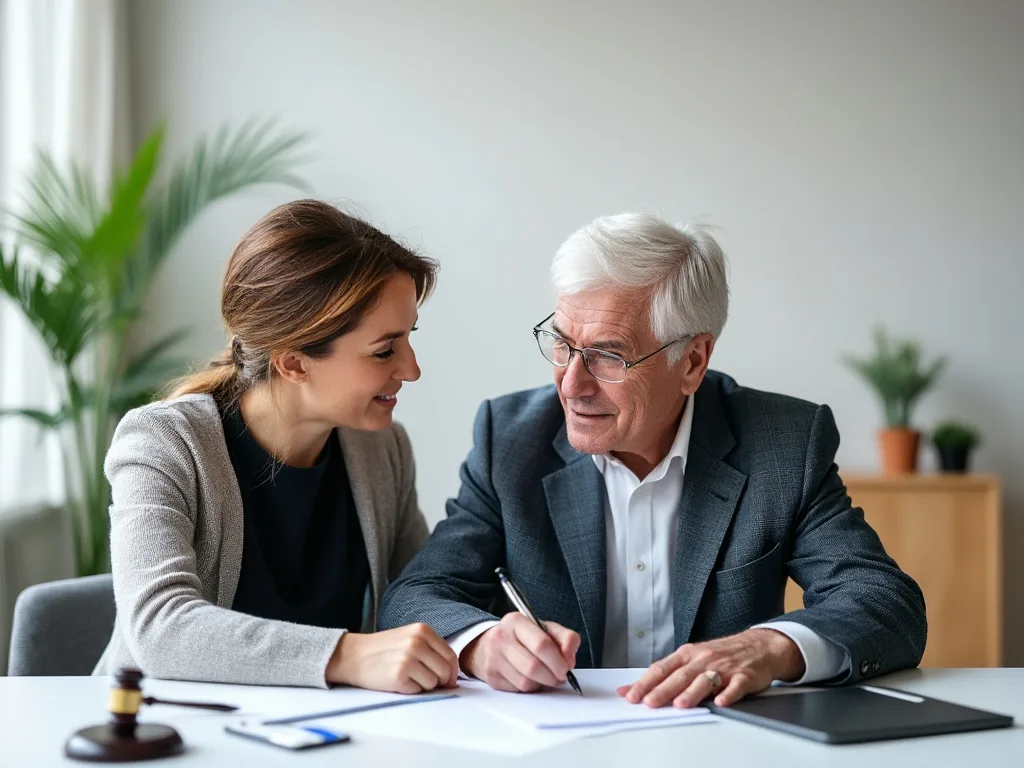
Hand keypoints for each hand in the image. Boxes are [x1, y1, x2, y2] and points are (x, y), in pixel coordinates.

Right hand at [327, 624, 458, 693]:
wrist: (353, 656)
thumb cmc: (383, 650)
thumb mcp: (409, 638)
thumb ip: (431, 651)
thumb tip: (452, 677)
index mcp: (422, 630)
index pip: (450, 655)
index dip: (452, 672)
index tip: (448, 680)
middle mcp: (417, 642)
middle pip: (445, 671)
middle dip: (440, 681)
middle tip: (424, 680)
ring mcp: (408, 658)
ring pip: (434, 683)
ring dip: (424, 686)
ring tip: (407, 677)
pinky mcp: (399, 675)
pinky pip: (418, 691)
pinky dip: (411, 690)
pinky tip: (398, 681)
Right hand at [461, 613, 580, 691]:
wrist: (489, 643)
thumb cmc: (522, 637)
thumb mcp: (546, 629)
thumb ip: (566, 639)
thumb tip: (569, 660)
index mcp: (516, 621)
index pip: (541, 644)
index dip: (558, 661)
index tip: (566, 668)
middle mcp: (501, 638)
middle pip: (533, 666)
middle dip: (552, 676)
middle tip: (559, 677)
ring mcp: (493, 658)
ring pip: (525, 682)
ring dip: (541, 684)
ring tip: (545, 677)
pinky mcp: (491, 677)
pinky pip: (517, 690)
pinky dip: (529, 688)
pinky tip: (530, 678)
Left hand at [616, 628, 803, 708]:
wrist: (759, 646)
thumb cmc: (721, 654)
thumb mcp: (692, 658)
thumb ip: (666, 674)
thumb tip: (636, 688)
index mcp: (688, 654)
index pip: (662, 668)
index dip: (646, 682)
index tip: (631, 695)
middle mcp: (703, 659)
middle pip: (680, 675)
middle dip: (663, 690)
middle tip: (649, 702)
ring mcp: (724, 667)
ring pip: (705, 680)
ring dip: (692, 692)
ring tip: (680, 704)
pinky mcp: (744, 676)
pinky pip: (736, 685)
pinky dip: (728, 694)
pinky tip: (721, 701)